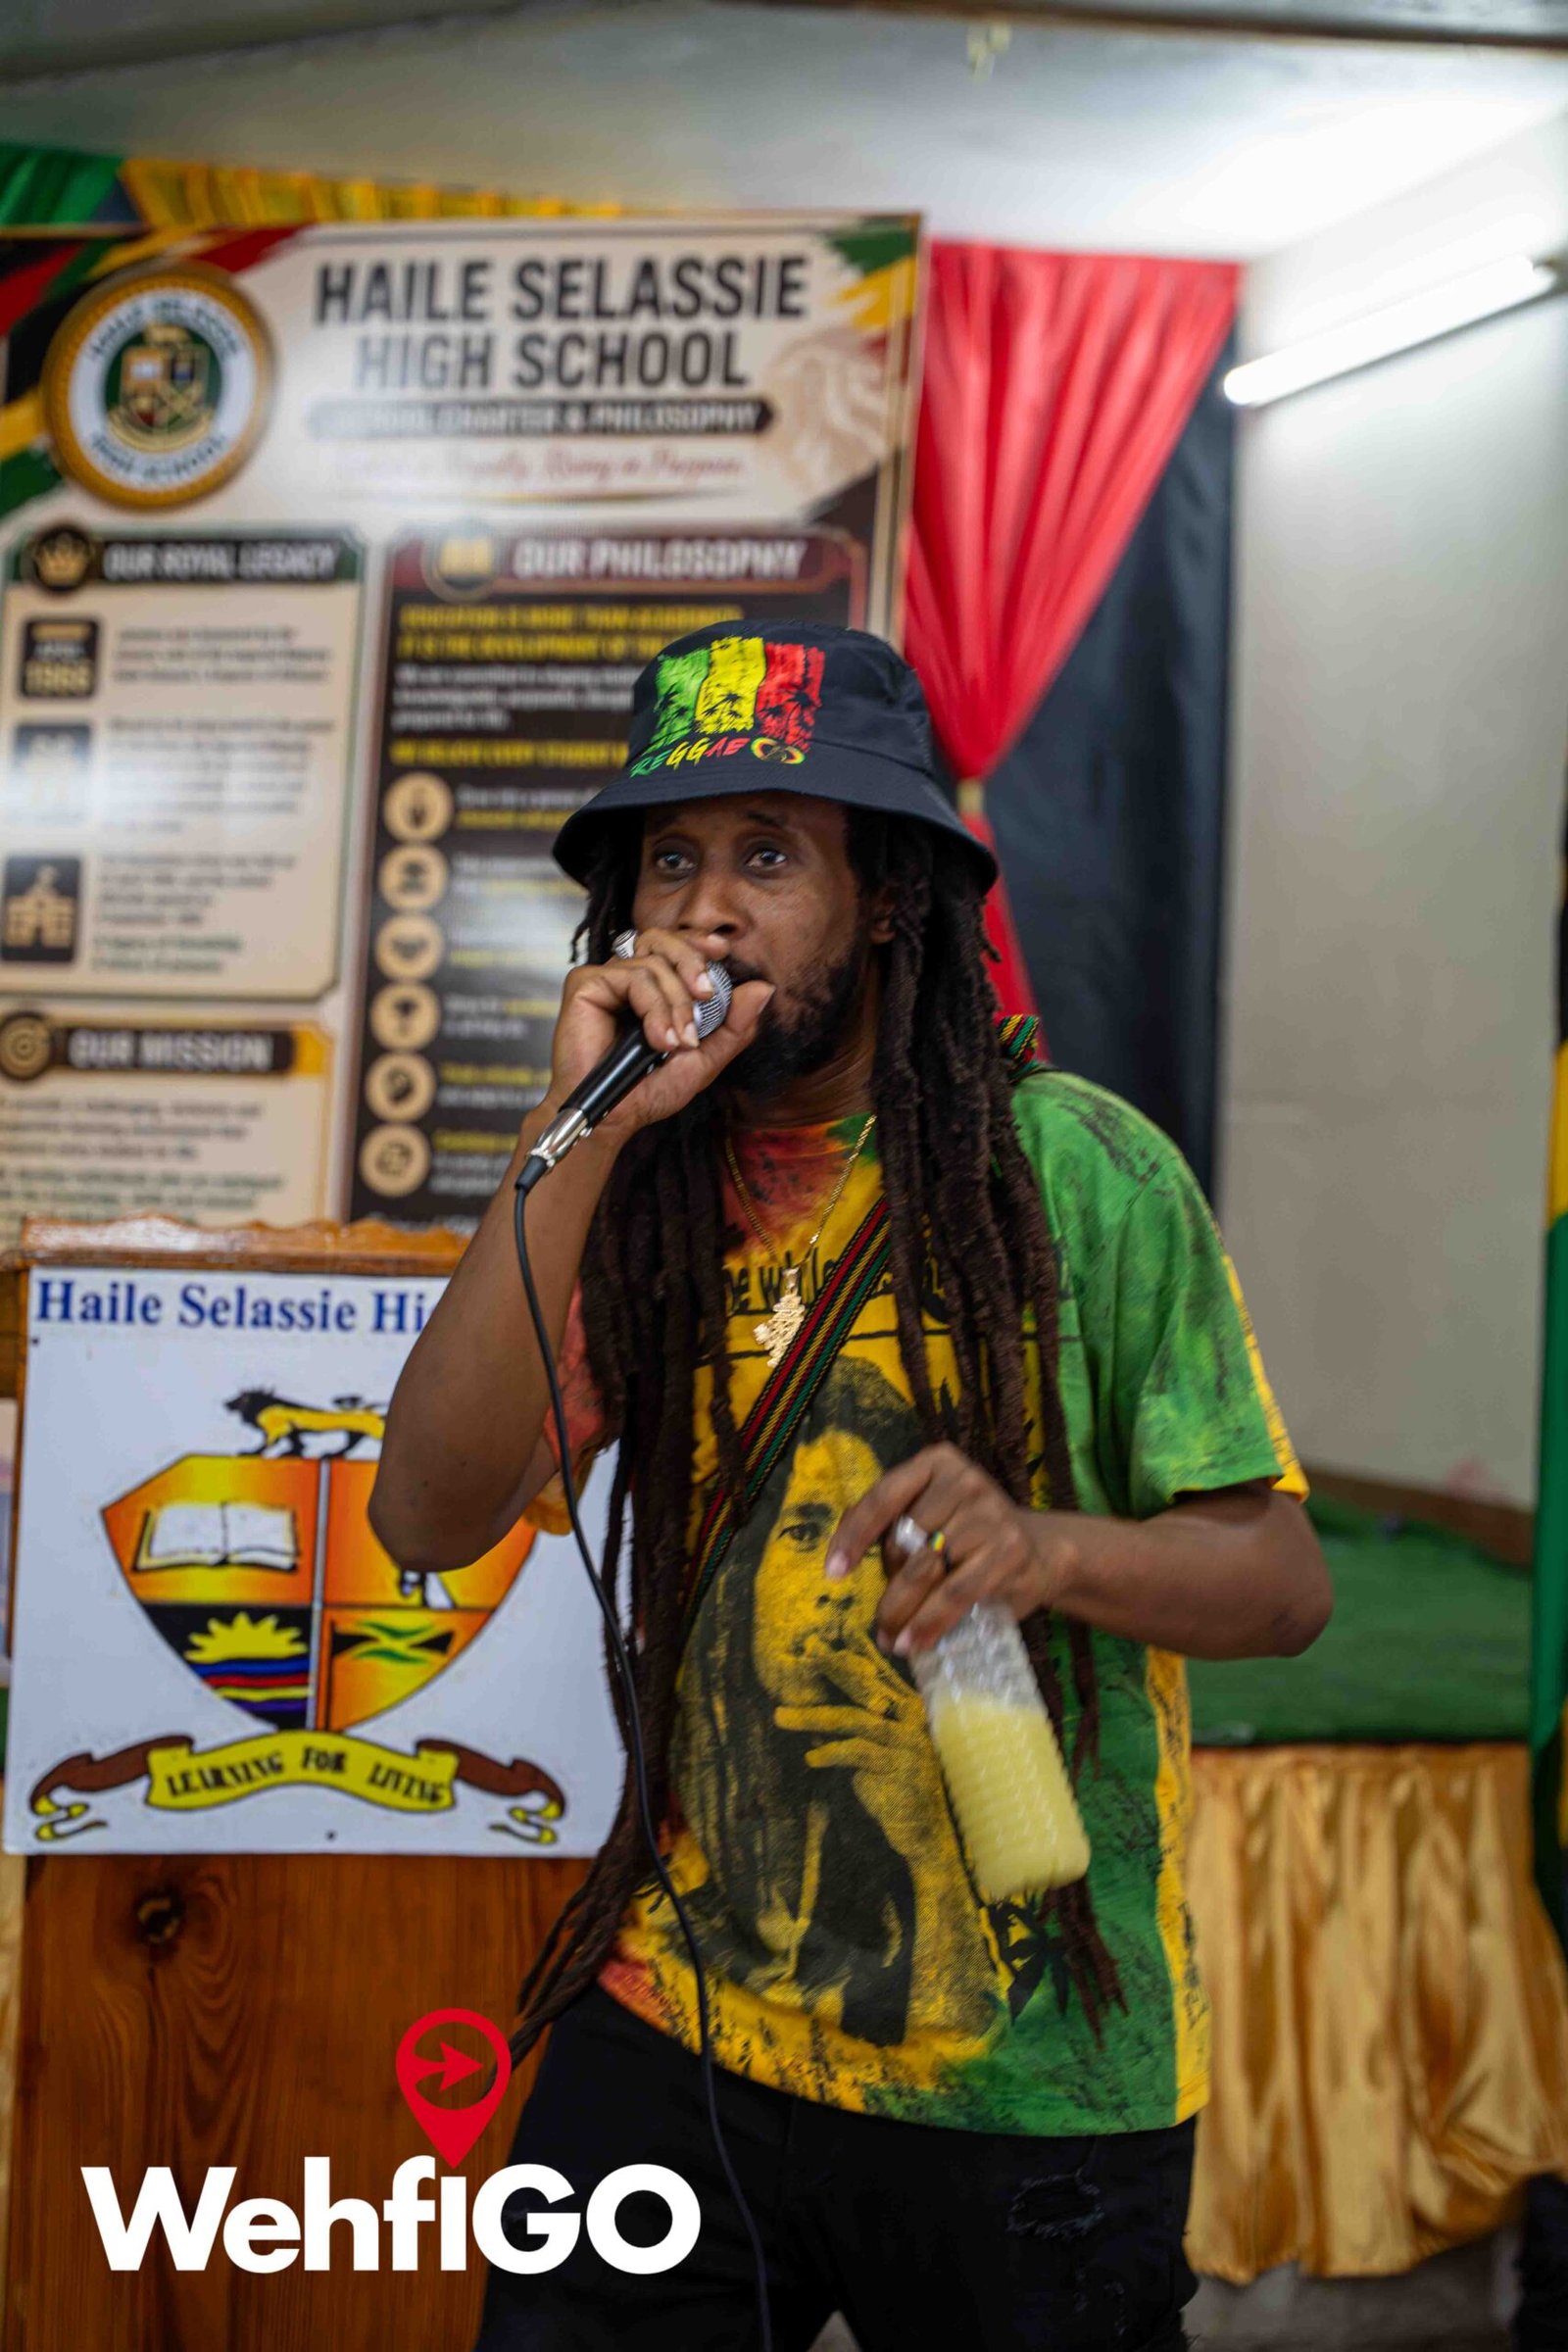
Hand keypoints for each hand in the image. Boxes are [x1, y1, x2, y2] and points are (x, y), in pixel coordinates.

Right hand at [538, 926, 772, 1142]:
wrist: (612, 1117)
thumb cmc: (649, 1090)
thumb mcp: (704, 1059)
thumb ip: (734, 1026)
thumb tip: (764, 988)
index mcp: (652, 988)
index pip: (676, 946)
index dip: (698, 940)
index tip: (723, 950)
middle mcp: (627, 977)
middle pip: (662, 940)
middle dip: (692, 963)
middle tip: (706, 994)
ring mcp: (605, 980)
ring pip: (653, 962)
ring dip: (675, 1004)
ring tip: (676, 1043)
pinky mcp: (585, 984)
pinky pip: (632, 976)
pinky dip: (654, 1008)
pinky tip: (657, 1040)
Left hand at [773, 1645, 948, 1860]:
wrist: (924, 1832)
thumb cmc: (896, 1790)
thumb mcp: (876, 1753)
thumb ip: (856, 1732)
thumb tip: (817, 1721)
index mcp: (908, 1709)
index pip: (880, 1673)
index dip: (858, 1652)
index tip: (835, 1632)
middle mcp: (911, 1719)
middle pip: (866, 1686)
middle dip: (835, 1666)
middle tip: (809, 1651)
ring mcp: (906, 1741)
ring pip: (853, 1719)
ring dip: (813, 1717)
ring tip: (782, 1717)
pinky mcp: (897, 1765)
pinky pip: (856, 1751)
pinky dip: (830, 1753)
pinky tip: (810, 1758)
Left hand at [825, 1442, 1068, 1656]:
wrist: (1044, 1551)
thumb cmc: (971, 1535)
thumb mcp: (933, 1514)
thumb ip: (894, 1524)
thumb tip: (843, 1559)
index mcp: (936, 1463)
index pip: (884, 1496)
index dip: (853, 1535)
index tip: (833, 1572)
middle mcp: (964, 1481)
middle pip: (904, 1540)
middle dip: (887, 1586)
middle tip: (880, 1622)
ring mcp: (989, 1514)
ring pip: (925, 1571)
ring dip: (901, 1611)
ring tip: (890, 1638)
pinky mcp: (1006, 1552)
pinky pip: (954, 1594)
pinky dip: (928, 1623)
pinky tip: (911, 1643)